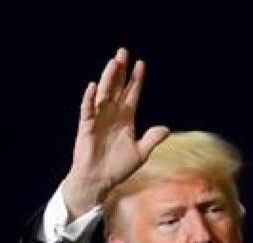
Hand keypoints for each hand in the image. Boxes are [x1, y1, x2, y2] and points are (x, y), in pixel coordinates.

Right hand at [62, 47, 169, 219]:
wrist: (99, 181)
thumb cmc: (118, 168)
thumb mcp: (140, 154)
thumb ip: (152, 140)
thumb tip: (166, 129)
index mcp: (126, 119)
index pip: (132, 94)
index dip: (136, 80)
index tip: (141, 64)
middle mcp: (112, 115)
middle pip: (117, 88)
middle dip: (121, 71)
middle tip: (123, 52)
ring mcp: (99, 119)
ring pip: (104, 94)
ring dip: (108, 78)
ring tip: (113, 63)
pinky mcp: (86, 127)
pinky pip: (88, 110)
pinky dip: (90, 99)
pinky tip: (94, 87)